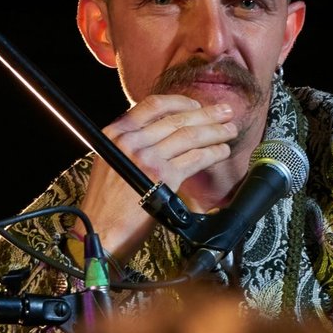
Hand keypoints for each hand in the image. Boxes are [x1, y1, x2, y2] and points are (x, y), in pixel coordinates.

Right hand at [78, 95, 236, 261]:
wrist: (102, 230)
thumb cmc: (106, 203)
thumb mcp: (111, 161)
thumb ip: (130, 143)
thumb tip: (162, 132)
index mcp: (115, 133)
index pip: (152, 105)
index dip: (179, 102)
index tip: (196, 104)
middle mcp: (130, 141)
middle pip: (176, 119)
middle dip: (206, 114)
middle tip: (225, 112)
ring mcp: (147, 158)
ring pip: (189, 136)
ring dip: (215, 132)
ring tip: (229, 131)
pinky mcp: (163, 176)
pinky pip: (195, 158)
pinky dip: (212, 153)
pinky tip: (222, 151)